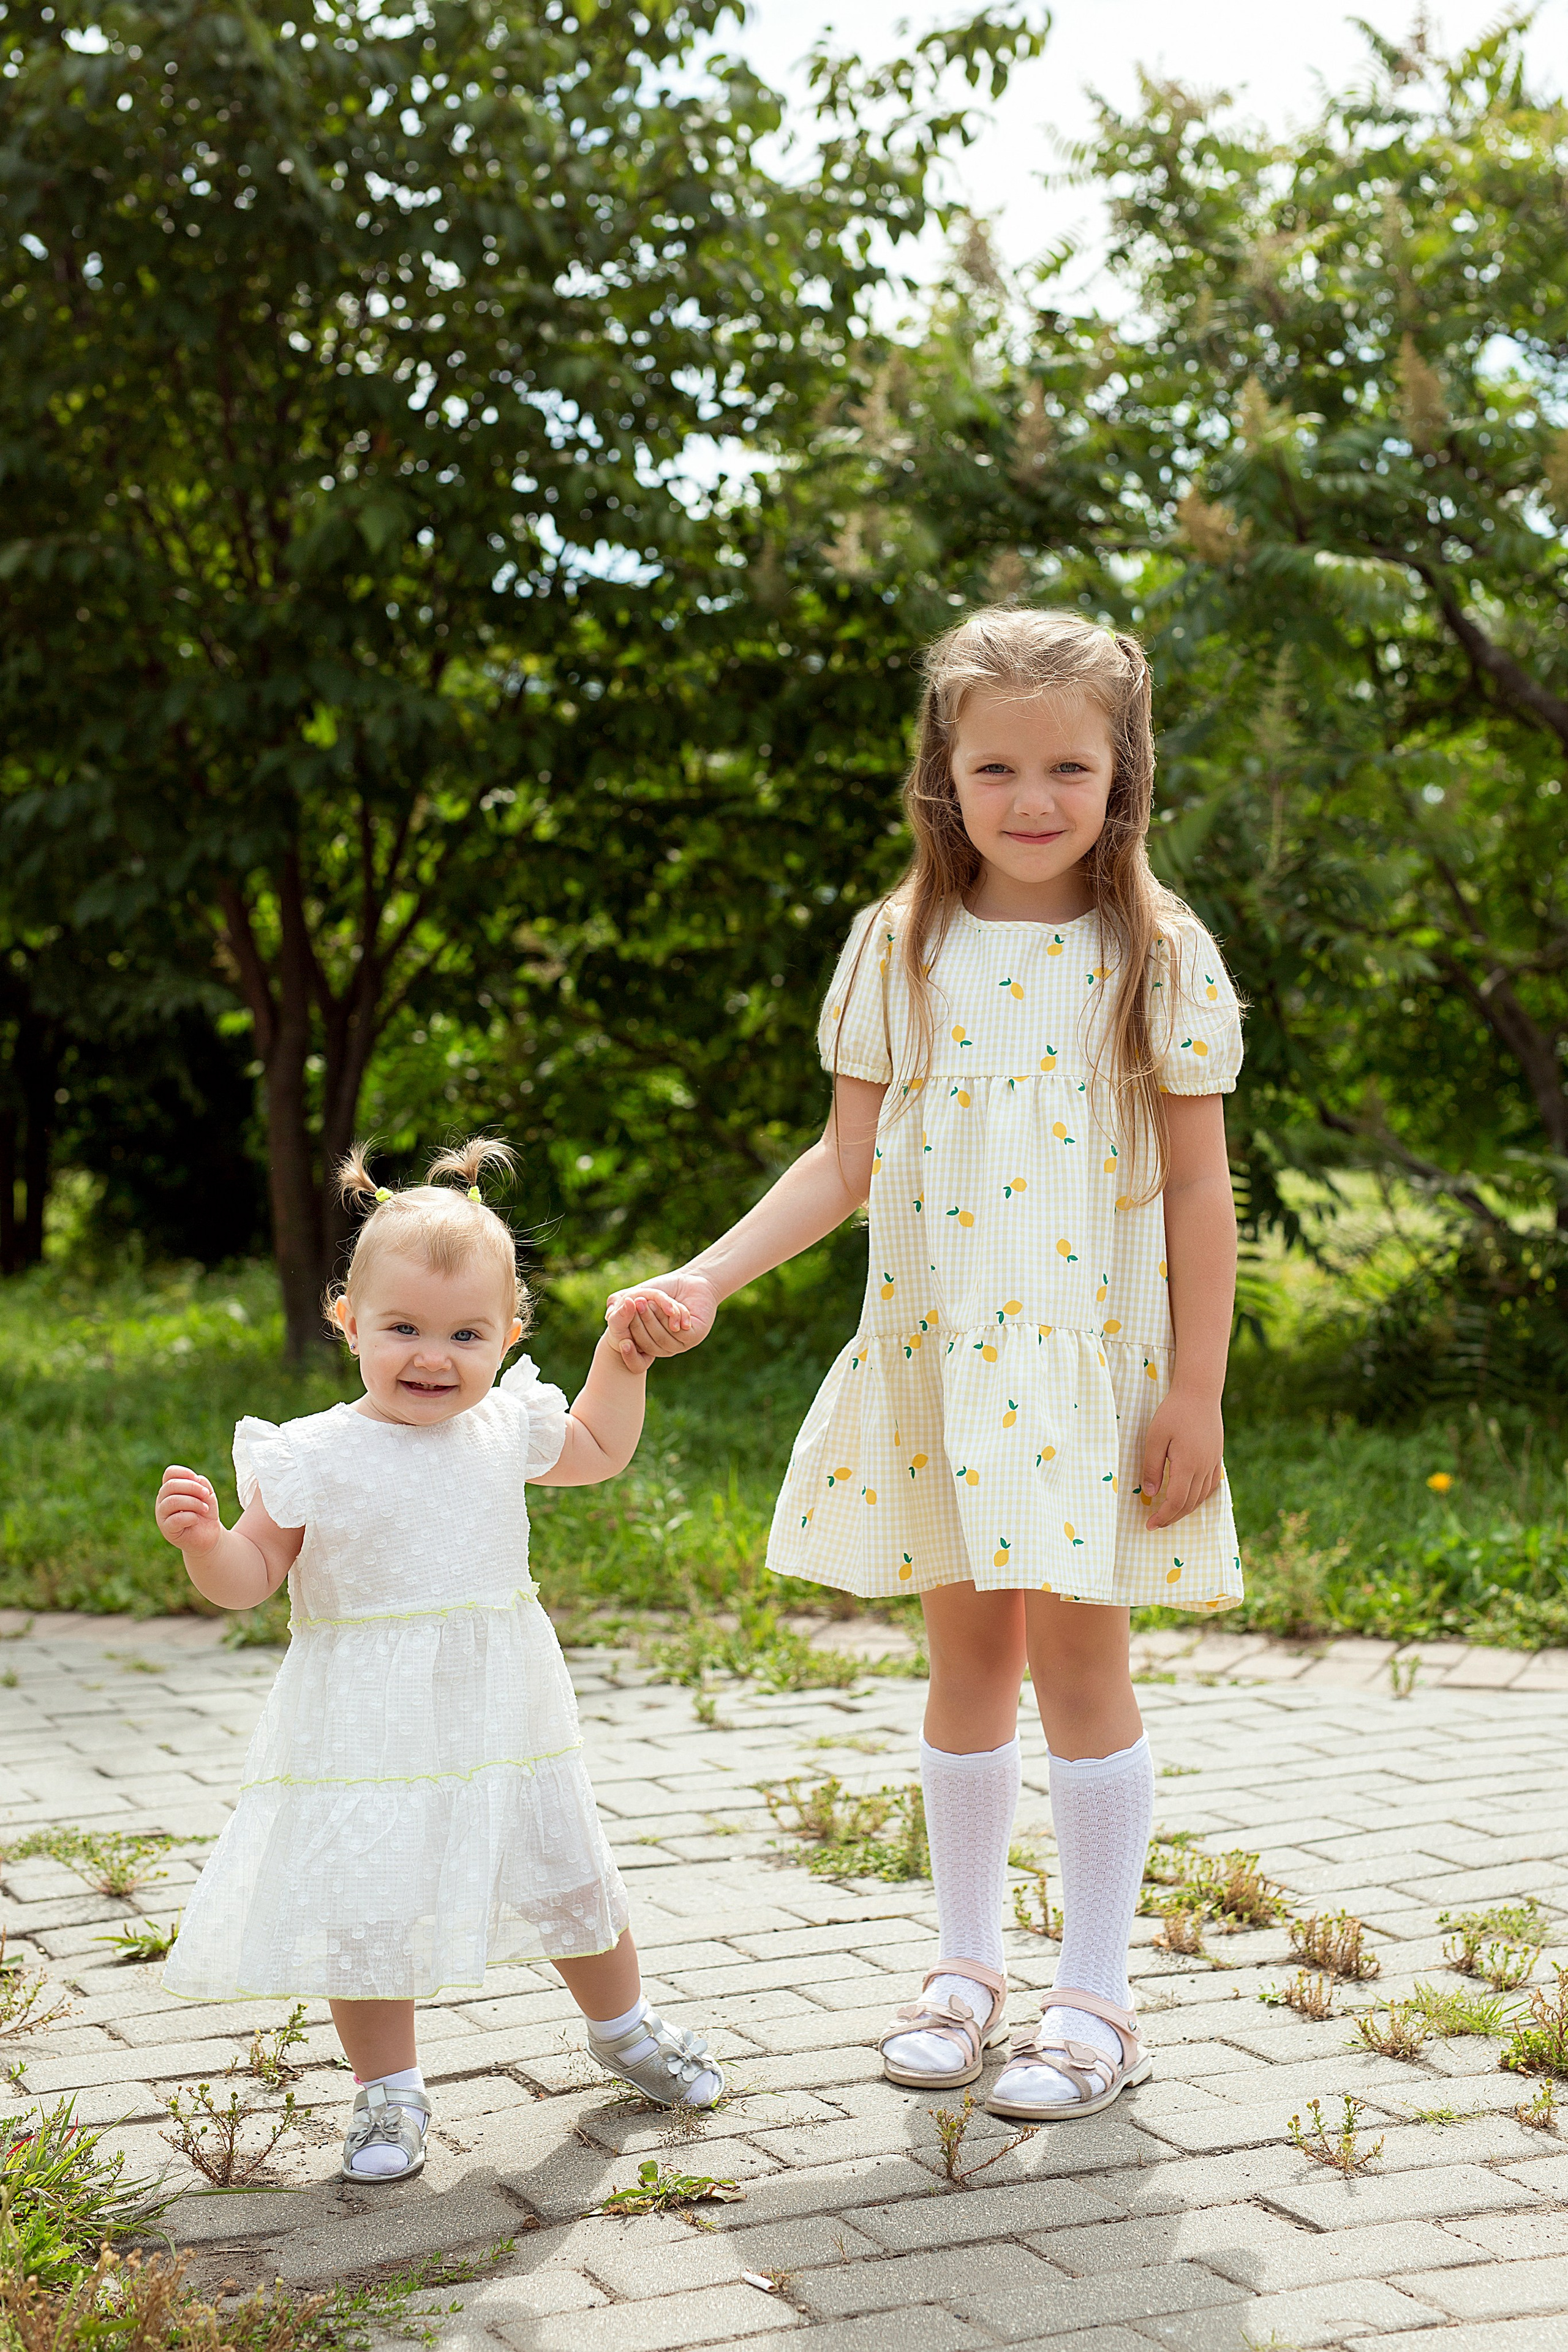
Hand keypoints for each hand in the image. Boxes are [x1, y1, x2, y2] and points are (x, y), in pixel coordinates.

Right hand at [155, 1466, 223, 1555]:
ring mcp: (162, 1515)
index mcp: (171, 1489)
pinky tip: (197, 1519)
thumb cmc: (205, 1512)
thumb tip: (196, 1480)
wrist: (208, 1535)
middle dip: (193, 1487)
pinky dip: (190, 1517)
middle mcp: (163, 1500)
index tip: (199, 1480)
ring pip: (172, 1501)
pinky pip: (175, 1519)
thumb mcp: (207, 1495)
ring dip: (193, 1502)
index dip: (185, 1472)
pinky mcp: (167, 1530)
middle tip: (207, 1494)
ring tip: (205, 1508)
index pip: (170, 1473)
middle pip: (171, 1485)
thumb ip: (202, 1484)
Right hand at [604, 1291, 693, 1373]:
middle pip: (648, 1343)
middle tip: (636, 1303)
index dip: (628, 1337)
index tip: (619, 1323)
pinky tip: (669, 1307)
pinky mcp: (696, 1336)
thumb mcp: (641, 1293)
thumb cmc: (665, 1287)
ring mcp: (681, 1344)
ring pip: (663, 1338)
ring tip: (648, 1301)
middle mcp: (666, 1347)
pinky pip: (679, 1333)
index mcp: (652, 1341)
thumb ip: (624, 1303)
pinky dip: (671, 1318)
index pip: (636, 1347)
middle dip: (640, 1323)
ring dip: (654, 1319)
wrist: (690, 1279)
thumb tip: (608, 1315)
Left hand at [1141, 1391, 1224, 1530]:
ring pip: (1201, 1498)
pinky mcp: (1216, 1458)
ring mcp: (1212, 1464)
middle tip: (1155, 1524)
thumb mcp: (1154, 1437)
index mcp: (1187, 1465)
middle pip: (1189, 1504)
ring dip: (1185, 1510)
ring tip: (1169, 1514)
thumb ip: (1152, 1467)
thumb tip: (1149, 1494)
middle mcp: (1203, 1468)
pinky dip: (1199, 1498)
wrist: (1200, 1393)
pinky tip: (1189, 1499)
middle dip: (1172, 1517)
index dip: (1163, 1516)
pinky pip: (1210, 1487)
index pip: (1176, 1501)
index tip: (1149, 1524)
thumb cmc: (1173, 1412)